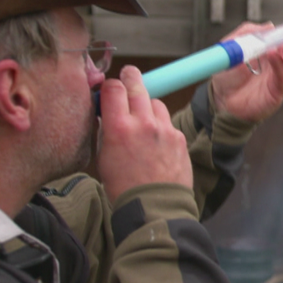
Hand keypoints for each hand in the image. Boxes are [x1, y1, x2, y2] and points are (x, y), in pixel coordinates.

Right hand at [97, 65, 193, 203]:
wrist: (155, 207)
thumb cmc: (123, 187)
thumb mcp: (103, 157)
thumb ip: (106, 130)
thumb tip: (108, 113)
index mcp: (118, 127)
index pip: (113, 88)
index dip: (110, 85)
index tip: (109, 88)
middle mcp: (143, 123)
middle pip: (137, 85)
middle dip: (131, 78)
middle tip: (129, 75)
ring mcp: (164, 129)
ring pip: (155, 102)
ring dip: (147, 105)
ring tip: (142, 118)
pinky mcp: (179, 137)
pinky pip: (167, 122)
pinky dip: (161, 125)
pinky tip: (156, 140)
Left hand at [210, 21, 282, 122]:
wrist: (218, 98)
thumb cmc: (228, 74)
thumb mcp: (233, 45)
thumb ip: (248, 32)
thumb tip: (269, 26)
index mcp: (274, 50)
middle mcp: (282, 64)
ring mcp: (281, 79)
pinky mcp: (277, 94)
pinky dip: (280, 66)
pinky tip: (273, 56)